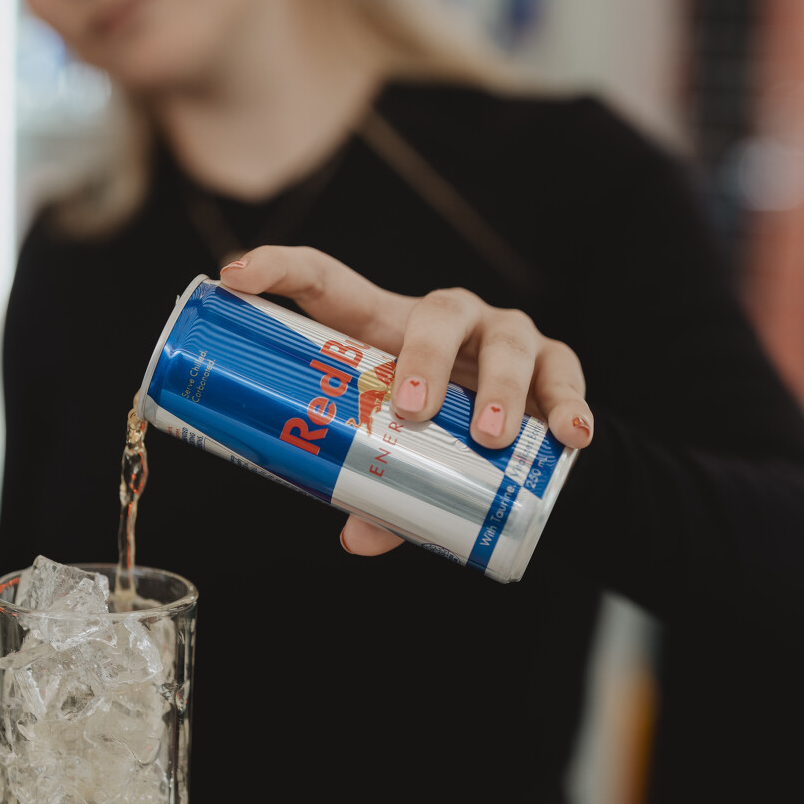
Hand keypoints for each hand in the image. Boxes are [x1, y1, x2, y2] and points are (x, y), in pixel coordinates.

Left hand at [219, 246, 592, 556]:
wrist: (520, 442)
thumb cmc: (434, 434)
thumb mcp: (398, 457)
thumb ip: (378, 489)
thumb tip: (357, 536)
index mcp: (384, 326)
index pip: (327, 279)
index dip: (279, 267)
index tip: (235, 274)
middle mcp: (448, 319)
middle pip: (437, 312)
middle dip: (425, 357)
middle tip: (411, 410)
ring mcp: (504, 335)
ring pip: (508, 340)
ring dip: (501, 390)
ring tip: (491, 439)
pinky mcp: (555, 361)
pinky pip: (565, 374)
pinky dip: (568, 406)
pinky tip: (569, 436)